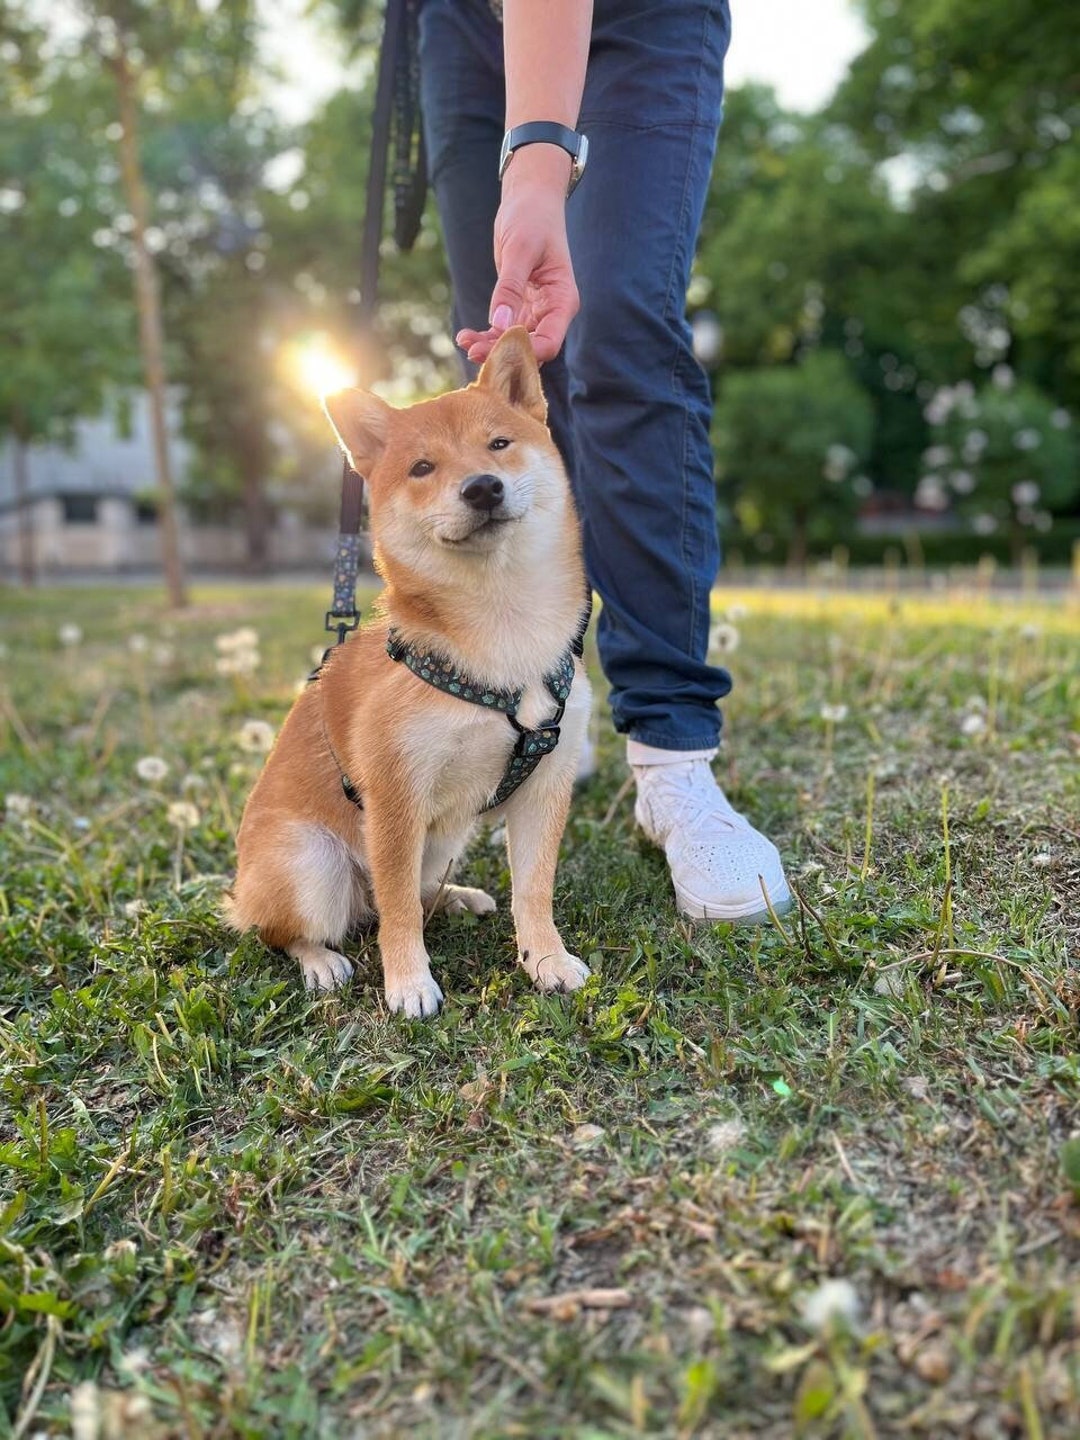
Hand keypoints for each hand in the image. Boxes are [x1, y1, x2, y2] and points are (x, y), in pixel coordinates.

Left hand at [456, 150, 578, 364]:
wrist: (529, 201)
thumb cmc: (532, 218)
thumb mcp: (519, 250)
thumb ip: (510, 288)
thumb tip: (500, 323)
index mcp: (562, 301)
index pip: (549, 343)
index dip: (524, 353)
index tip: (496, 349)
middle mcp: (552, 313)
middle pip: (530, 348)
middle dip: (502, 353)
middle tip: (471, 350)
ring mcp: (535, 313)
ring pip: (514, 343)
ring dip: (489, 347)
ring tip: (464, 341)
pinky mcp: (518, 308)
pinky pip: (503, 331)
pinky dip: (485, 335)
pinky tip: (465, 335)